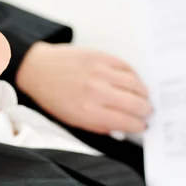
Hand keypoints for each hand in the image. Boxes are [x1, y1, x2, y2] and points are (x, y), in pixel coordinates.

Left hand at [16, 42, 152, 133]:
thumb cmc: (54, 97)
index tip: (142, 126)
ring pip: (135, 84)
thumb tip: (122, 128)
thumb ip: (99, 126)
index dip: (139, 125)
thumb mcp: (73, 120)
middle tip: (147, 112)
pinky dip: (134, 75)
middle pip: (135, 103)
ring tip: (143, 97)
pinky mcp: (101, 56)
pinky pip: (127, 66)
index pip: (126, 121)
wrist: (38, 69)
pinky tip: (133, 81)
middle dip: (145, 110)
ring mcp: (100, 72)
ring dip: (143, 93)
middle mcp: (96, 91)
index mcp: (89, 111)